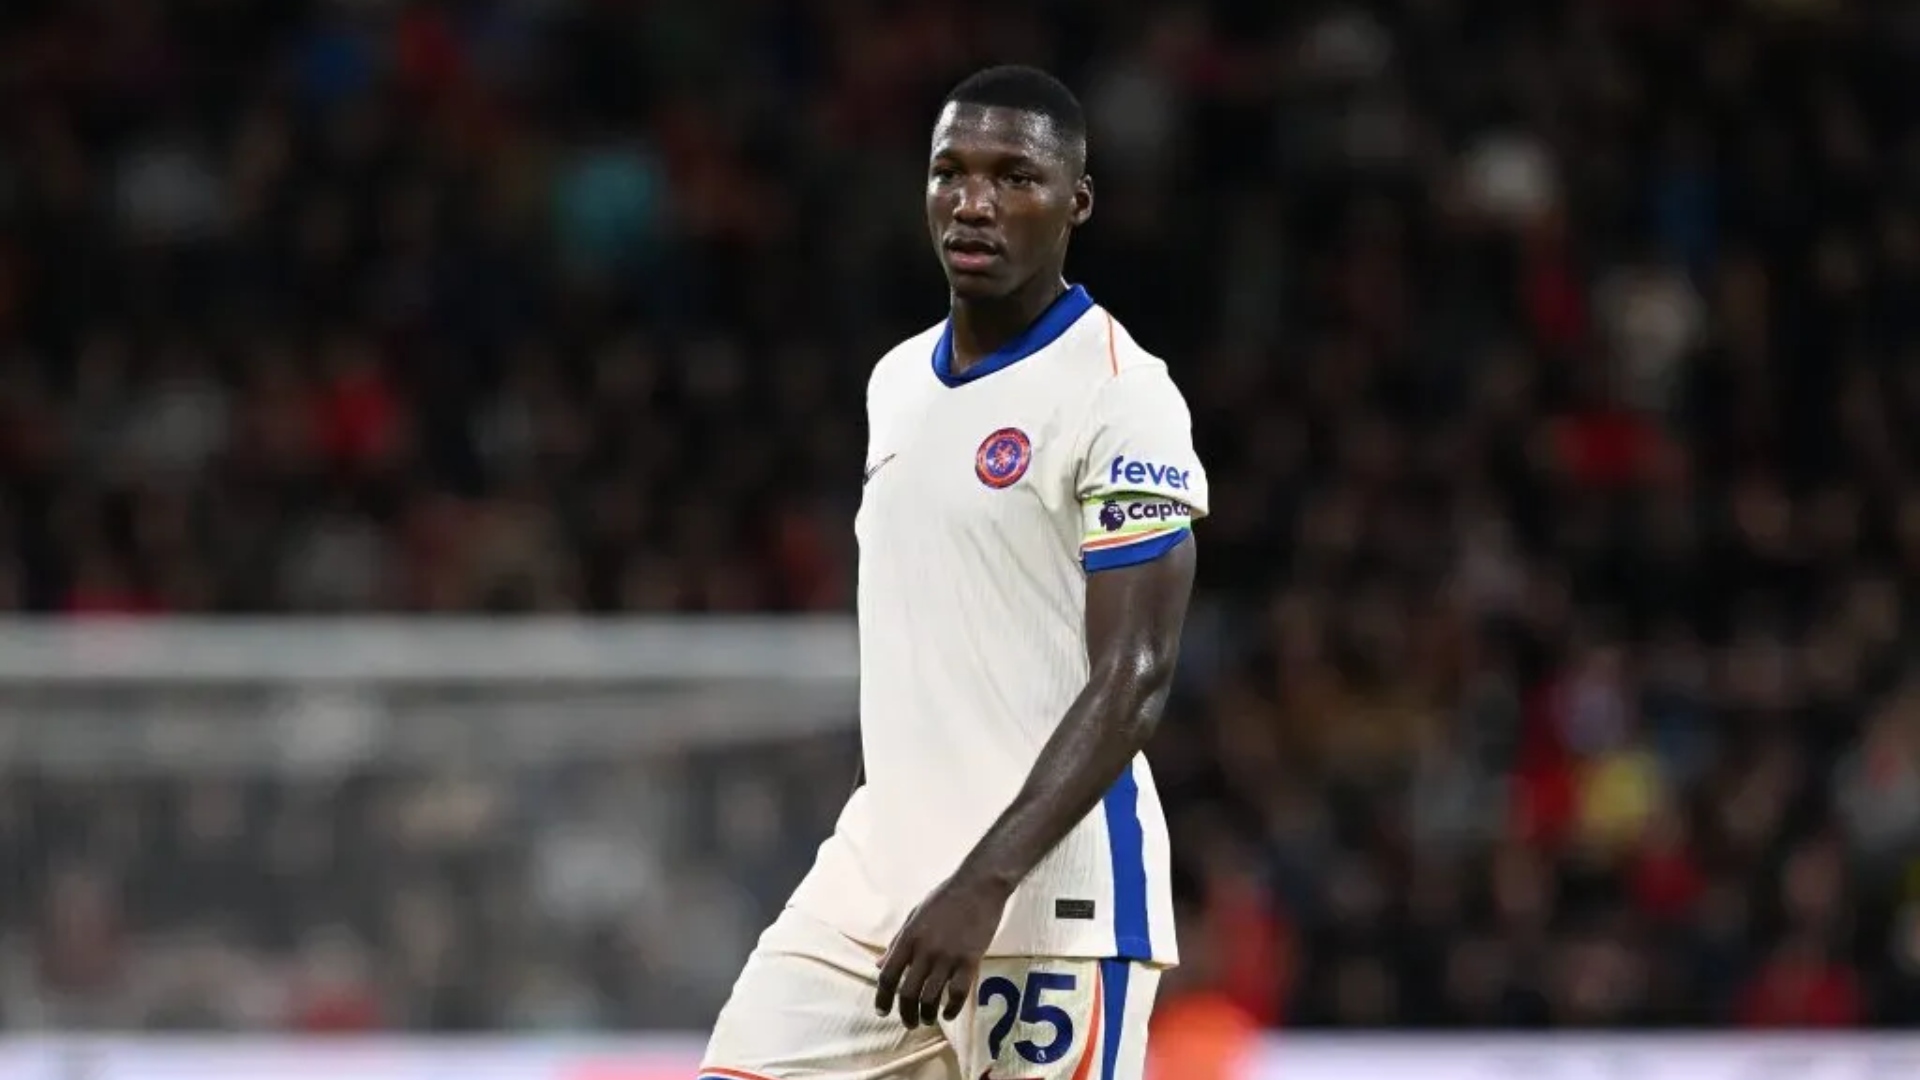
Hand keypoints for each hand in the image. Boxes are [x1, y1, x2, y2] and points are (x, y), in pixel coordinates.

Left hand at [874, 869, 1010, 1028]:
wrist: (979, 884)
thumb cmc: (945, 897)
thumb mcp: (914, 916)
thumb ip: (897, 942)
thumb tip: (879, 964)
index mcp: (908, 938)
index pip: (887, 975)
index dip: (882, 998)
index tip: (882, 1012)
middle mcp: (925, 950)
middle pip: (907, 993)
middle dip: (906, 1014)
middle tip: (910, 1022)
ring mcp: (948, 957)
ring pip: (931, 998)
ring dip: (927, 1015)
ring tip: (928, 1019)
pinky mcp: (970, 960)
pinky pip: (958, 994)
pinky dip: (951, 1009)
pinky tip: (948, 1012)